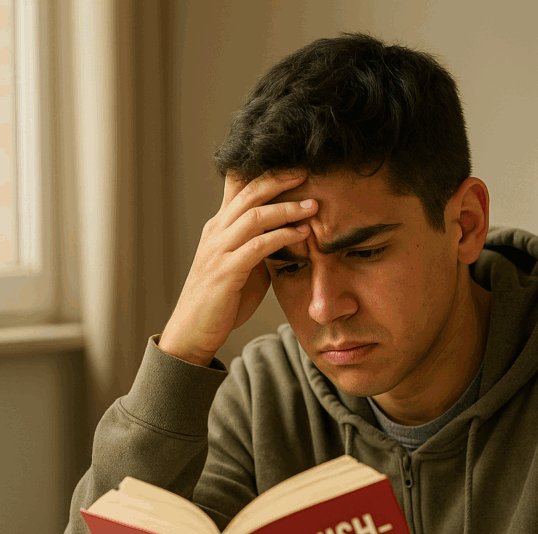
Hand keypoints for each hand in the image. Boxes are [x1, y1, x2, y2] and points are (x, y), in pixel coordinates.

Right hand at [159, 171, 316, 365]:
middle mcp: (216, 232)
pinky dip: (282, 237)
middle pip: (249, 192)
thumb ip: (260, 249)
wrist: (192, 331)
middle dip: (280, 179)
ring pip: (255, 216)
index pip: (239, 187)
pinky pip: (258, 246)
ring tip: (313, 206)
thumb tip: (288, 237)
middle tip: (307, 173)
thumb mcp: (242, 267)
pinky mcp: (226, 272)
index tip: (293, 167)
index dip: (265, 173)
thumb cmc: (221, 301)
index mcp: (219, 227)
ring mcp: (219, 250)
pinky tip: (302, 234)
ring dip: (287, 209)